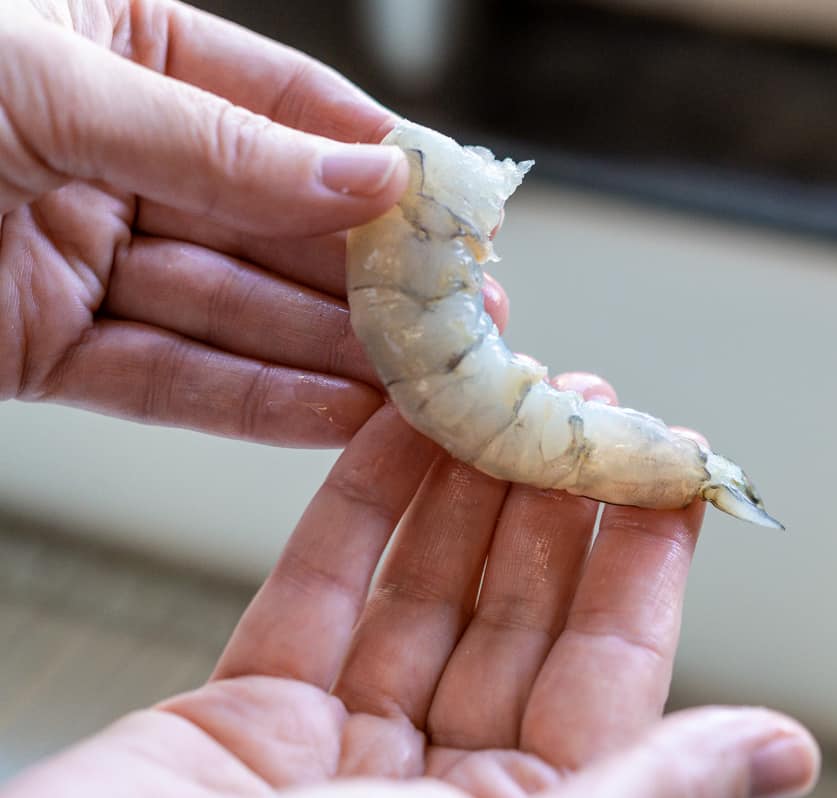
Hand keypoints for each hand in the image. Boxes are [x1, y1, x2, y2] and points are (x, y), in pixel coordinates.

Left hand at [0, 0, 507, 444]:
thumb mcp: (48, 78)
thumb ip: (218, 143)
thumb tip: (366, 182)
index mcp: (118, 42)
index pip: (286, 105)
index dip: (379, 162)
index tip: (460, 214)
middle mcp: (109, 146)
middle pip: (274, 221)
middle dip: (371, 277)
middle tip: (465, 318)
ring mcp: (78, 249)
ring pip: (232, 310)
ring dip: (332, 353)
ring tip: (424, 385)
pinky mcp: (38, 343)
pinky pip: (166, 376)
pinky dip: (251, 404)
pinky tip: (338, 415)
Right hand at [2, 374, 819, 797]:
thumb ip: (647, 789)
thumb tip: (786, 747)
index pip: (607, 674)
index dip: (642, 564)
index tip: (668, 468)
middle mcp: (439, 795)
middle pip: (517, 619)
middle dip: (551, 504)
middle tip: (581, 398)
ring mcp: (341, 755)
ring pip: (423, 592)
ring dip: (464, 489)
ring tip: (504, 392)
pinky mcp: (245, 718)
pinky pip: (318, 593)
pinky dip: (360, 508)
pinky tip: (401, 434)